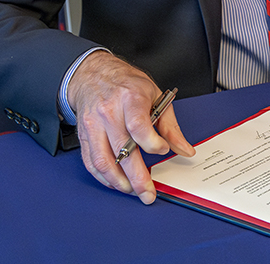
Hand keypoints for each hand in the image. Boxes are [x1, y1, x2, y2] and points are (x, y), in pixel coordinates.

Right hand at [66, 51, 194, 203]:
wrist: (94, 74)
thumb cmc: (127, 85)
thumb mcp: (156, 96)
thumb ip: (171, 126)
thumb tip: (185, 150)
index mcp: (130, 99)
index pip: (138, 126)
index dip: (152, 143)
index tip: (162, 150)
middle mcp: (109, 112)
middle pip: (122, 150)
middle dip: (137, 177)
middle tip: (148, 193)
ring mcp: (93, 125)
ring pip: (103, 161)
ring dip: (119, 182)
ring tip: (133, 191)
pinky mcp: (84, 136)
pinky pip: (91, 162)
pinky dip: (104, 177)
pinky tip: (116, 183)